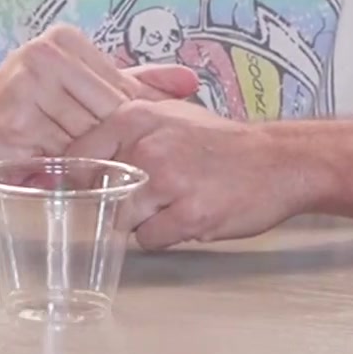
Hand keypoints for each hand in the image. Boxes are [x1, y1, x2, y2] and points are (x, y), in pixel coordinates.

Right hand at [0, 25, 197, 180]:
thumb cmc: (19, 105)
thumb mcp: (73, 81)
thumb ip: (132, 80)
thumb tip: (190, 81)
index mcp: (63, 41)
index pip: (121, 90)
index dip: (131, 124)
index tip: (136, 144)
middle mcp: (44, 58)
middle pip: (106, 117)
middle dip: (112, 148)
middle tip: (118, 168)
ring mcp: (26, 92)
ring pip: (85, 144)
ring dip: (89, 167)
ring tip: (86, 175)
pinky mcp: (13, 129)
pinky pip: (58, 164)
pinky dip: (63, 177)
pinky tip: (58, 180)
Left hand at [67, 99, 313, 247]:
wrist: (275, 160)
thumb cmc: (218, 140)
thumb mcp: (168, 114)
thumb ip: (124, 129)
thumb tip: (76, 156)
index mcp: (136, 116)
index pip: (79, 155)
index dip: (78, 177)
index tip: (84, 187)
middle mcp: (146, 146)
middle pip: (100, 192)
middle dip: (115, 200)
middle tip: (144, 196)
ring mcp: (168, 181)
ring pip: (123, 219)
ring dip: (142, 220)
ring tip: (171, 204)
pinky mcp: (189, 215)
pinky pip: (151, 239)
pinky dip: (164, 235)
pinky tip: (186, 216)